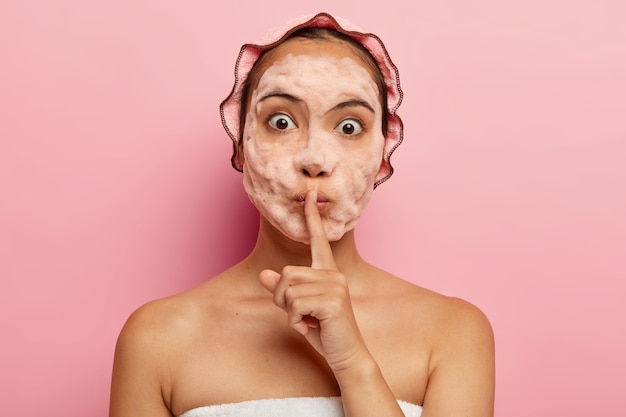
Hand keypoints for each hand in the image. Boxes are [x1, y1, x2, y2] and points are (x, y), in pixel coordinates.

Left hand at [259, 191, 366, 370]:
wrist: (346, 354)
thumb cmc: (323, 331)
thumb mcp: (298, 309)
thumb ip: (283, 291)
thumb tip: (264, 275)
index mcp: (328, 272)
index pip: (318, 240)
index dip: (312, 217)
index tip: (309, 194)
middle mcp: (333, 274)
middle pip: (286, 273)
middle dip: (281, 298)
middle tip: (297, 315)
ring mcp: (335, 286)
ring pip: (288, 289)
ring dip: (288, 311)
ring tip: (305, 321)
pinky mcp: (333, 301)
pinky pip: (295, 305)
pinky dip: (294, 320)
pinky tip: (309, 327)